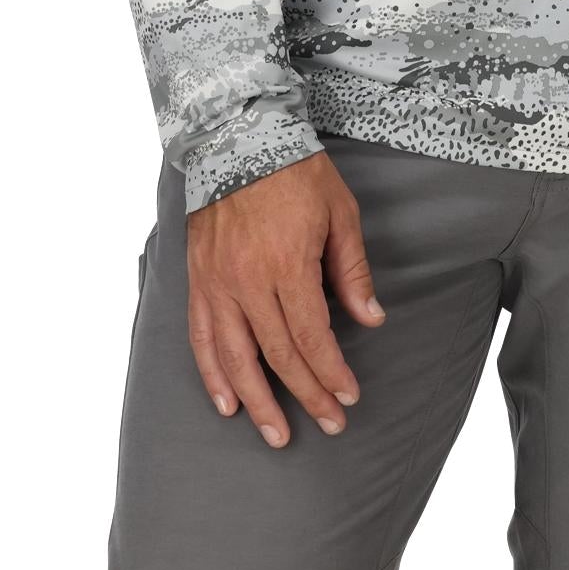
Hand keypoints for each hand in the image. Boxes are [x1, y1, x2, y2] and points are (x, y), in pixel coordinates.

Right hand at [185, 150, 386, 447]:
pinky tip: (227, 402)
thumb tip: (370, 318)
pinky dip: (213, 374)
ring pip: (235, 357)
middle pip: (277, 354)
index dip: (330, 372)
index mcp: (287, 264)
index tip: (348, 397)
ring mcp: (217, 283)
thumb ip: (351, 269)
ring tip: (276, 433)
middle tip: (328, 424)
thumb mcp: (339, 211)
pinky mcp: (198, 279)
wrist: (240, 136)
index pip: (311, 336)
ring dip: (257, 401)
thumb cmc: (296, 171)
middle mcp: (247, 281)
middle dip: (306, 394)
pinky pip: (201, 337)